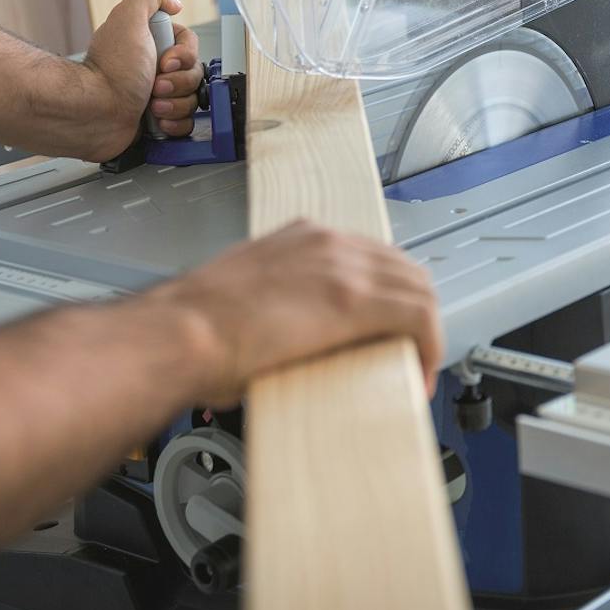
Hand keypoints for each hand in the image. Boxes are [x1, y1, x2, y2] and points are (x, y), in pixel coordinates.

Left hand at [77, 0, 203, 159]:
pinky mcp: (159, 121)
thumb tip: (174, 2)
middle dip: (178, 83)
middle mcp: (153, 69)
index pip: (190, 45)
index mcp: (150, 44)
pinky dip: (175, 122)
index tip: (165, 62)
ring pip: (192, 98)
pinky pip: (186, 122)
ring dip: (176, 104)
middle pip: (194, 72)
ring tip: (152, 106)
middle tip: (154, 86)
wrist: (95, 113)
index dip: (184, 56)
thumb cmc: (110, 72)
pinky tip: (157, 120)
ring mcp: (157, 96)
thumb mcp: (128, 17)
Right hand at [157, 221, 444, 407]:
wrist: (180, 333)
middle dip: (414, 310)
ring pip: (417, 288)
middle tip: (410, 348)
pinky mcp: (355, 299)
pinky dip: (429, 345)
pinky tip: (422, 371)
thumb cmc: (195, 329)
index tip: (386, 324)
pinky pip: (419, 316)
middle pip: (402, 267)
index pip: (369, 255)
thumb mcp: (248, 300)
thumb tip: (289, 337)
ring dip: (425, 330)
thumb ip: (281, 305)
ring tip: (418, 365)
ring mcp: (343, 266)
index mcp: (300, 238)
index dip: (386, 292)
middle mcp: (328, 243)